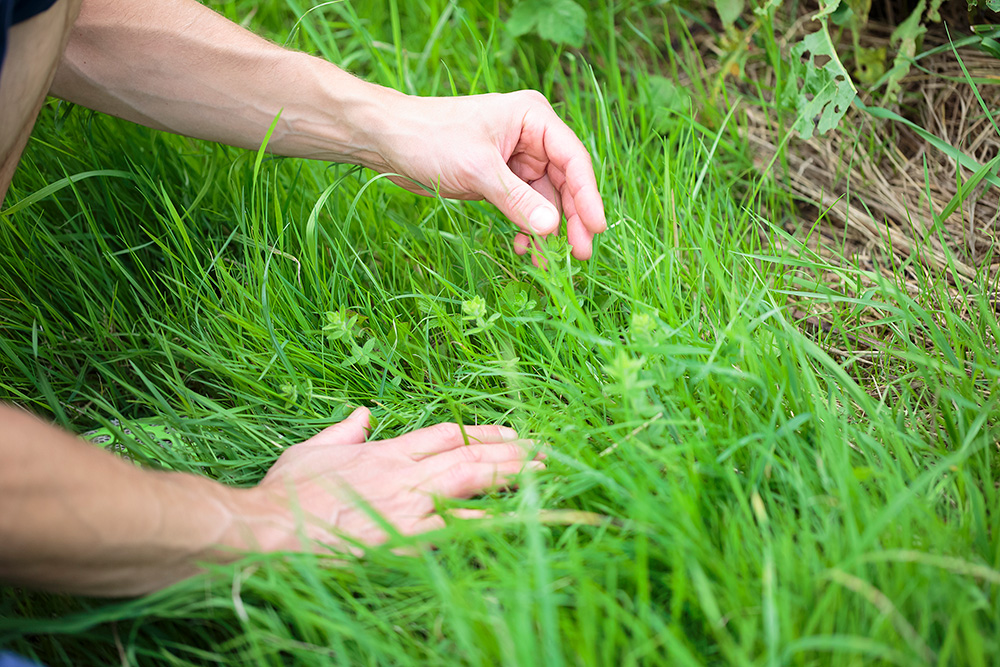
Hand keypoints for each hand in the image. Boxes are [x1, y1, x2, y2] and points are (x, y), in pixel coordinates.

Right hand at [249, 407, 543, 551]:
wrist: (267, 529)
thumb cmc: (285, 493)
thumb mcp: (311, 451)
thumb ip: (343, 432)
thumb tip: (362, 414)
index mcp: (385, 452)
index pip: (447, 435)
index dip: (483, 433)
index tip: (510, 434)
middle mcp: (404, 474)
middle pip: (469, 455)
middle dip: (511, 453)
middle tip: (546, 451)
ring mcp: (406, 506)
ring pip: (470, 484)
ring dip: (509, 478)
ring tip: (543, 475)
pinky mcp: (402, 538)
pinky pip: (453, 528)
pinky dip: (484, 522)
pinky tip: (512, 520)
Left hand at [375, 90, 606, 259]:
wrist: (388, 140)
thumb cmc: (430, 139)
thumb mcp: (478, 170)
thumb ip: (517, 200)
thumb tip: (552, 229)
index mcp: (533, 118)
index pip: (573, 159)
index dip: (588, 196)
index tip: (596, 228)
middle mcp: (531, 137)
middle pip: (565, 182)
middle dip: (571, 219)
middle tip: (578, 255)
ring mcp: (516, 159)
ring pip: (545, 200)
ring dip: (547, 230)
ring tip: (550, 263)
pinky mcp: (500, 178)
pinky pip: (524, 207)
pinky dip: (526, 227)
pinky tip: (523, 248)